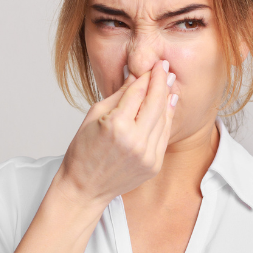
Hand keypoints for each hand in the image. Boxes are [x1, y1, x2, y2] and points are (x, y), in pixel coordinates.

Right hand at [54, 59, 178, 209]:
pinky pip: (164, 136)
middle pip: (155, 103)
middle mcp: (135, 140)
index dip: (147, 76)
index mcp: (116, 125)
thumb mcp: (94, 116)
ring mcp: (147, 155)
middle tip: (164, 67)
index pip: (137, 92)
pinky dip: (167, 119)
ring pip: (163, 119)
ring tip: (169, 82)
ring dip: (167, 98)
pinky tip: (168, 105)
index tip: (153, 64)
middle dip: (161, 82)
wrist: (84, 187)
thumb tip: (135, 76)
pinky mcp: (154, 165)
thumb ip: (118, 96)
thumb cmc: (82, 152)